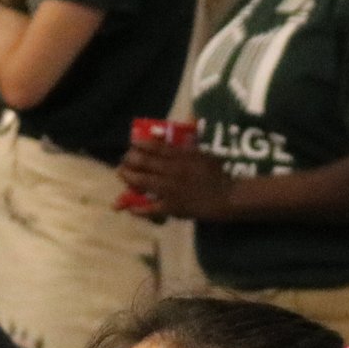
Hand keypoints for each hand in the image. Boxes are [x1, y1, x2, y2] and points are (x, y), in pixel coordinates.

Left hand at [115, 138, 233, 220]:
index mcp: (180, 156)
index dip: (139, 145)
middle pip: (143, 162)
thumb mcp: (203, 154)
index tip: (132, 144)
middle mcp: (171, 170)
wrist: (225, 196)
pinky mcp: (171, 207)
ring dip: (128, 177)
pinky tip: (130, 207)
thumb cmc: (217, 174)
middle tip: (125, 160)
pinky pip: (150, 208)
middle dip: (129, 160)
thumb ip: (187, 147)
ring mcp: (169, 189)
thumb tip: (175, 139)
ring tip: (123, 174)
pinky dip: (137, 208)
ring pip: (141, 182)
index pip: (154, 147)